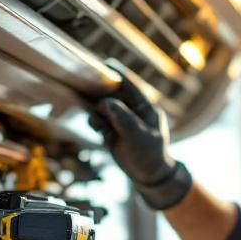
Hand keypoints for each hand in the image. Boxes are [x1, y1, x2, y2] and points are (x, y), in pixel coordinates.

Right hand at [88, 76, 191, 209]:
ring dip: (97, 113)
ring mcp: (121, 121)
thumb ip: (122, 117)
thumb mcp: (138, 135)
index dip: (117, 74)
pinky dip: (96, 123)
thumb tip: (105, 102)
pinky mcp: (112, 131)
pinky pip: (99, 121)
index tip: (105, 63)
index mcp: (145, 107)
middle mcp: (132, 111)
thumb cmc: (150, 155)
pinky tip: (101, 132)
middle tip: (89, 95)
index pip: (130, 86)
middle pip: (112, 94)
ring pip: (102, 108)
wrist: (149, 176)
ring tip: (101, 125)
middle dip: (100, 95)